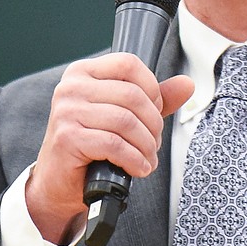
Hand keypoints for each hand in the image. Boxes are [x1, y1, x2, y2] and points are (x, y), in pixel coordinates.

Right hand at [25, 53, 193, 244]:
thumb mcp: (123, 115)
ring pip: (126, 121)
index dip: (151, 88)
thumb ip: (153, 99)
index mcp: (83, 72)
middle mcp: (71, 87)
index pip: (129, 64)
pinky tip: (138, 168)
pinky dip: (134, 159)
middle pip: (132, 95)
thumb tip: (187, 84)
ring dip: (146, 145)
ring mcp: (66, 111)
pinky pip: (114, 145)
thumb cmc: (92, 144)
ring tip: (148, 158)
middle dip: (153, 124)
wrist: (59, 181)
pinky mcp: (68, 138)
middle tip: (154, 143)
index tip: (154, 112)